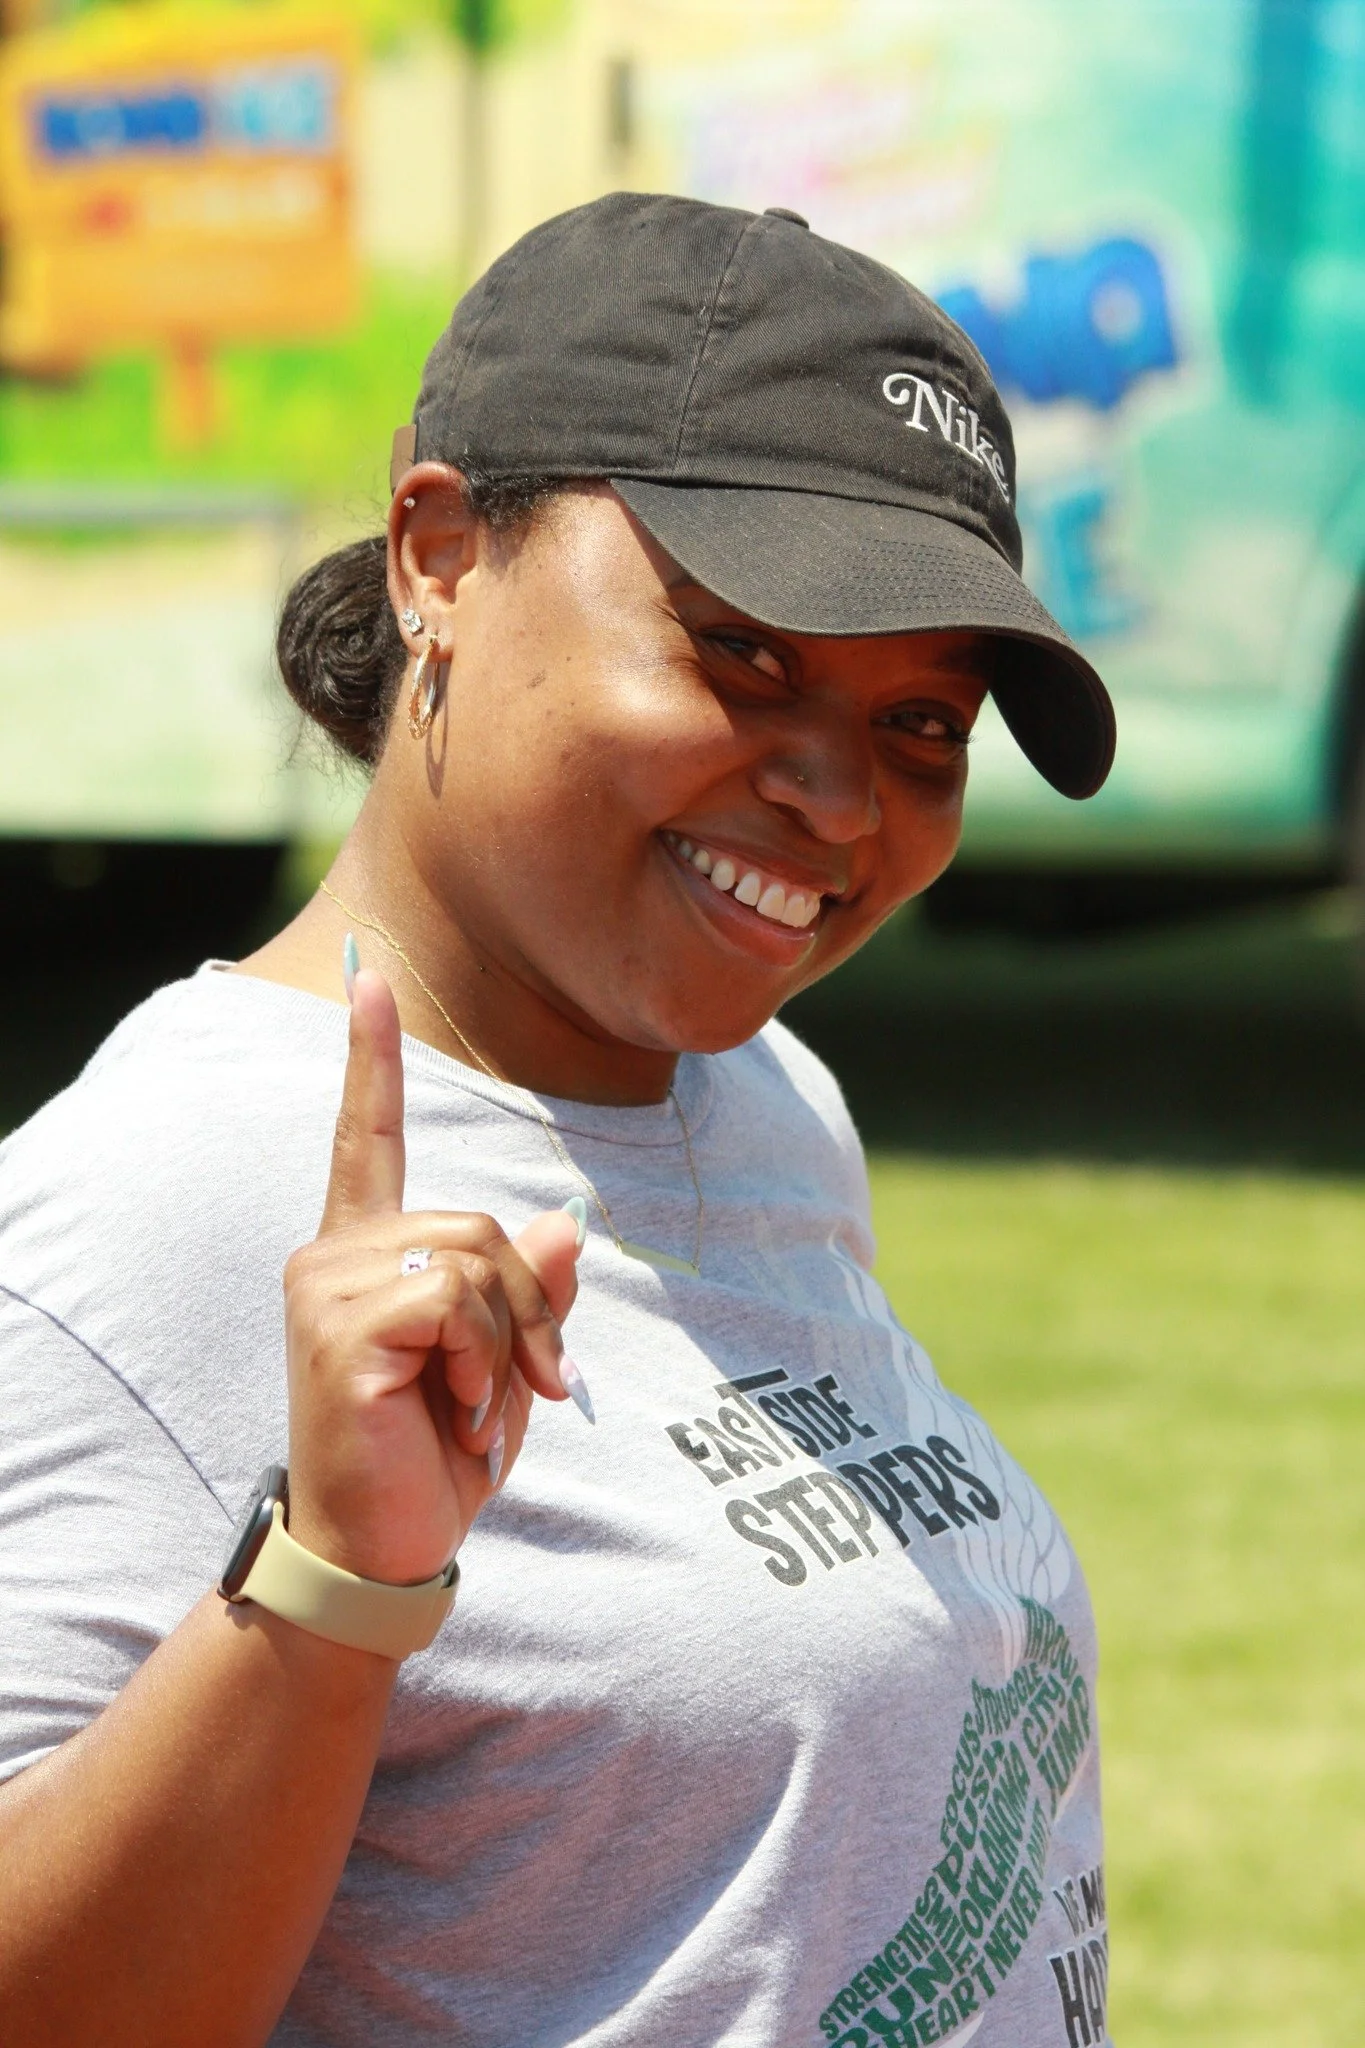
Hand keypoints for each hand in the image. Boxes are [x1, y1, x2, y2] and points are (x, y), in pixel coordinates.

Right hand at [281, 967, 581, 1584]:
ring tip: (488, 1409)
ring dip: (510, 1342)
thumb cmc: (436, 1456)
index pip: (368, 1135)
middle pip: (480, 1222)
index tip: (366, 973)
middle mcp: (333, 1253)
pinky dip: (485, 1361)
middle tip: (529, 1389)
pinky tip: (464, 1414)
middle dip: (530, 1307)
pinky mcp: (338, 1323)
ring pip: (476, 1256)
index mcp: (366, 1252)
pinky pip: (454, 1299)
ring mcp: (326, 1284)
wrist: (385, 1550)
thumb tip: (563, 1223)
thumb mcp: (503, 1365)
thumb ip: (527, 1291)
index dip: (371, 1055)